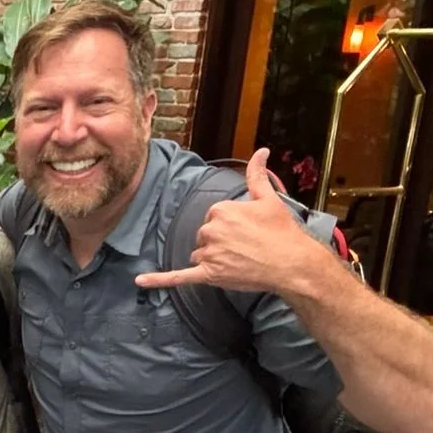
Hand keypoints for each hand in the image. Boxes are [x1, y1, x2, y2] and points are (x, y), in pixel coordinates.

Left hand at [134, 148, 328, 295]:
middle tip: (246, 247)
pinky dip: (159, 280)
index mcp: (220, 210)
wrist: (292, 263)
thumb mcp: (268, 199)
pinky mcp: (209, 275)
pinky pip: (179, 277)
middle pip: (204, 236)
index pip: (213, 217)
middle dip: (220, 242)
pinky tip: (140, 281)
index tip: (247, 231)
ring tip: (239, 261)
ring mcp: (209, 253)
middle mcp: (211, 230)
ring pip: (200, 255)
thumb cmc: (282, 232)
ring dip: (213, 259)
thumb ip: (257, 175)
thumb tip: (261, 151)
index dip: (230, 226)